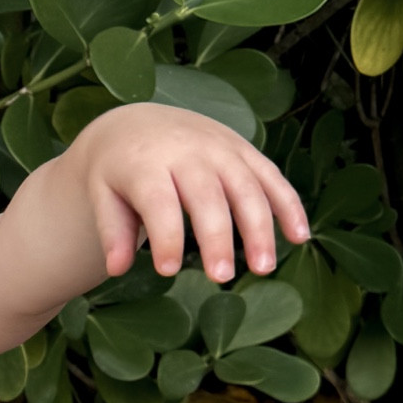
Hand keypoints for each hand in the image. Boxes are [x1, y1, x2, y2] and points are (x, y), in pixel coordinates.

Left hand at [72, 105, 309, 285]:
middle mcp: (189, 151)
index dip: (166, 236)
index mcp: (147, 161)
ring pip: (247, 188)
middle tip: (220, 278)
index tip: (167, 271)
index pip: (160, 202)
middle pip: (209, 196)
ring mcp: (222, 148)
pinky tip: (299, 237)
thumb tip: (116, 269)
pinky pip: (272, 177)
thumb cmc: (119, 170)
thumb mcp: (102, 194)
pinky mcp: (244, 150)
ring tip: (262, 269)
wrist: (138, 124)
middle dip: (217, 238)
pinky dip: (288, 205)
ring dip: (260, 228)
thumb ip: (112, 230)